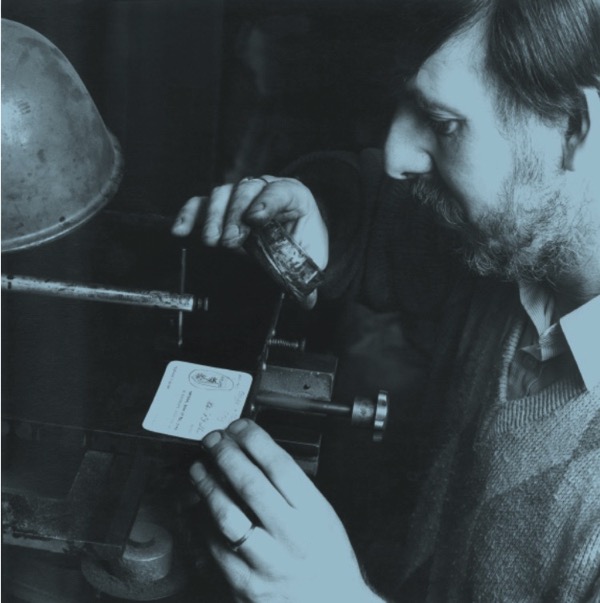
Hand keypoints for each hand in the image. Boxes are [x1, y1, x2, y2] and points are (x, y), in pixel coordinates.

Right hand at [172, 177, 328, 305]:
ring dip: (214, 216)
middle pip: (246, 190)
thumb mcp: (310, 257)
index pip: (280, 191)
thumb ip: (306, 276)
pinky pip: (201, 203)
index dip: (267, 202)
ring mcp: (240, 196)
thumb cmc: (302, 240)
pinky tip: (181, 230)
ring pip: (222, 194)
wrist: (294, 235)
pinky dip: (189, 214)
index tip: (255, 219)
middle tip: (230, 241)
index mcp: (293, 196)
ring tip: (211, 241)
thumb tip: (306, 300)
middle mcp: (264, 189)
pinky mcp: (220, 207)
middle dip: (235, 215)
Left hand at [190, 419, 381, 602]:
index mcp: (314, 515)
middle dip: (226, 455)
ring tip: (199, 468)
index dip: (255, 441)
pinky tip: (199, 507)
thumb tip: (257, 454)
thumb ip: (293, 488)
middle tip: (213, 440)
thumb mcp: (323, 515)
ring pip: (227, 517)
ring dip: (207, 486)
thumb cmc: (329, 559)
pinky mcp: (244, 585)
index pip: (280, 467)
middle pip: (251, 486)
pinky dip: (203, 521)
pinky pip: (214, 547)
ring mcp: (267, 564)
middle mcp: (291, 538)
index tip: (240, 427)